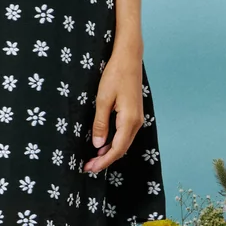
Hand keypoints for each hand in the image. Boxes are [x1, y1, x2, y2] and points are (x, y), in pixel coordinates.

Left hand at [84, 47, 144, 174]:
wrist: (128, 58)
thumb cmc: (115, 75)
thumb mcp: (103, 99)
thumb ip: (100, 123)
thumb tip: (98, 145)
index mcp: (129, 120)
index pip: (117, 149)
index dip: (103, 161)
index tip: (89, 168)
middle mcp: (137, 122)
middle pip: (122, 149)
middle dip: (105, 160)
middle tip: (88, 167)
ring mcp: (137, 118)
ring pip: (123, 142)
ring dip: (109, 152)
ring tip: (93, 159)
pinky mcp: (134, 114)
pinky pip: (124, 134)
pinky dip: (114, 142)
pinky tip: (103, 144)